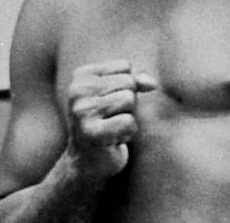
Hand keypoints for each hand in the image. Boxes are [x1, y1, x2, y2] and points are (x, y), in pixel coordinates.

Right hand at [65, 60, 157, 181]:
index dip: (127, 87)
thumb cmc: (106, 124)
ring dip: (128, 118)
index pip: (125, 67)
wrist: (86, 162)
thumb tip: (152, 83)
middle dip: (129, 103)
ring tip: (111, 129)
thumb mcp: (119, 95)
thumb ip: (136, 81)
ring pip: (129, 100)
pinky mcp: (92, 132)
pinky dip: (128, 133)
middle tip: (111, 119)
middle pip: (129, 83)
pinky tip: (112, 140)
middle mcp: (78, 91)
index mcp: (81, 76)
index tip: (109, 103)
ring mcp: (82, 112)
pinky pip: (129, 122)